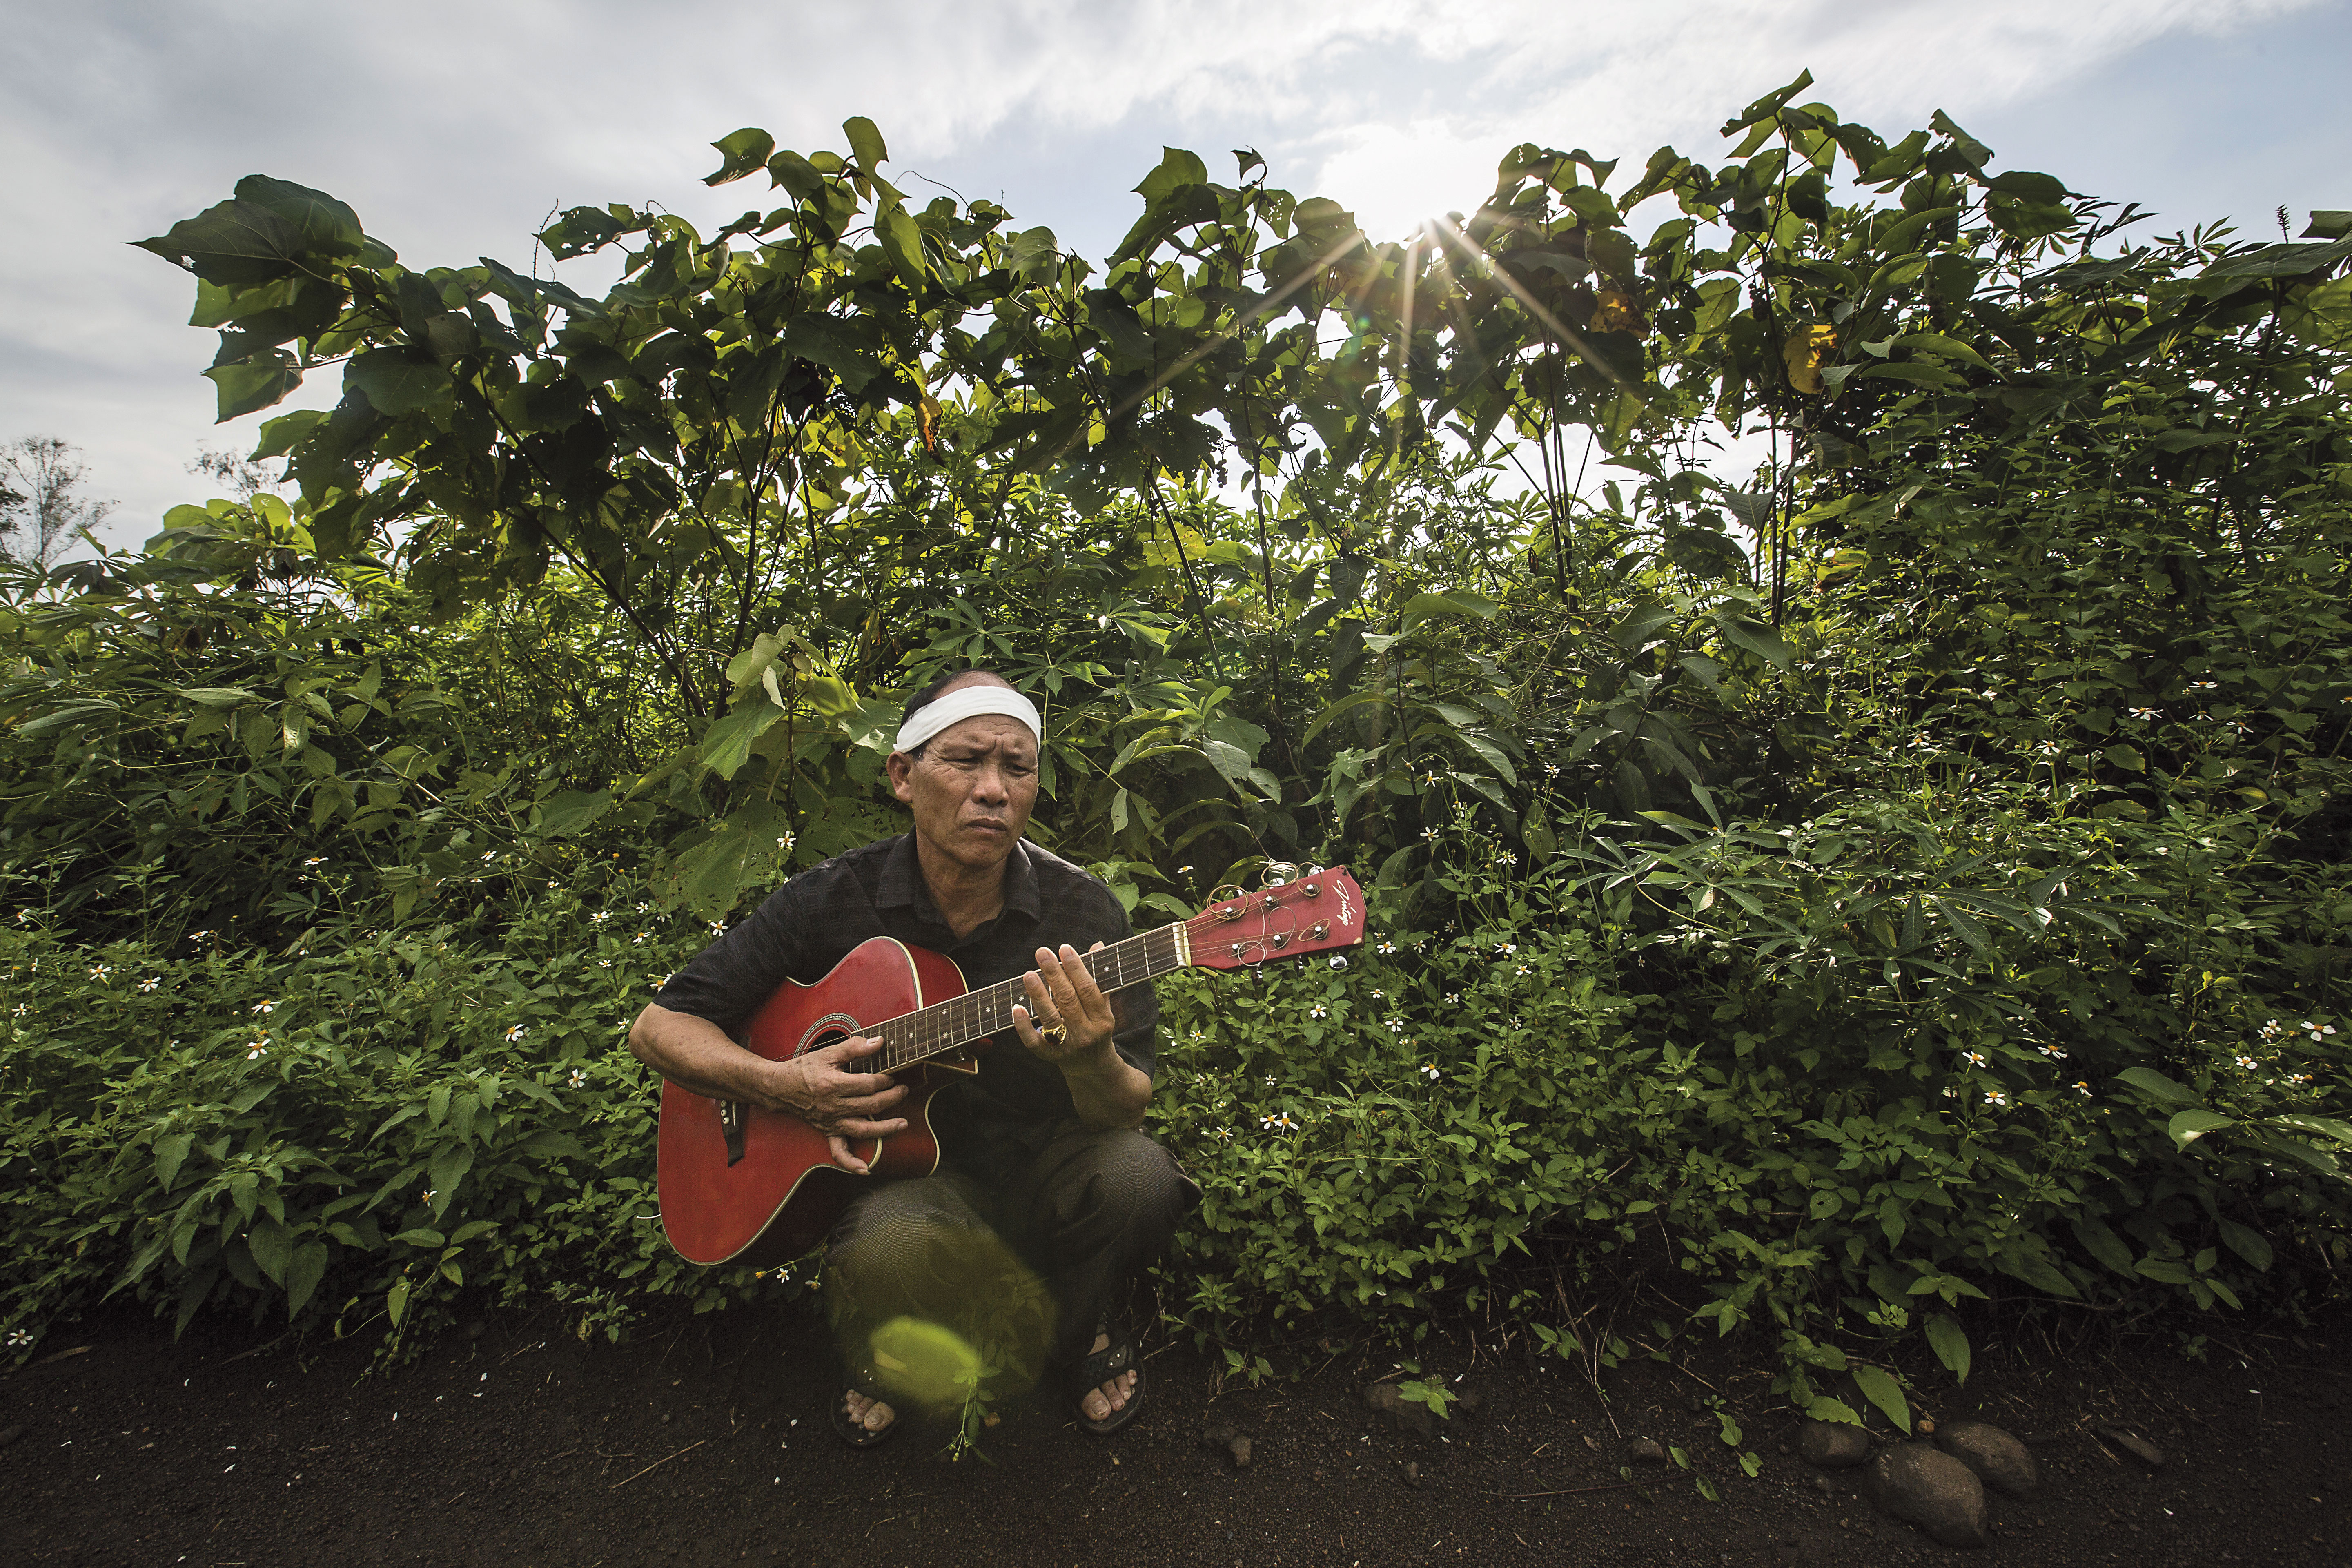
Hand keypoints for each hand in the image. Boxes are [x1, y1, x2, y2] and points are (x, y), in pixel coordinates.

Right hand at [768, 1034, 907, 1174]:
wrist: (780, 1087)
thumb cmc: (805, 1069)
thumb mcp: (829, 1052)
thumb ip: (855, 1047)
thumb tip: (880, 1042)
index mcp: (835, 1084)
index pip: (869, 1084)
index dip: (885, 1079)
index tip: (891, 1075)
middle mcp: (834, 1106)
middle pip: (871, 1105)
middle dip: (892, 1097)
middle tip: (903, 1090)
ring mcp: (832, 1122)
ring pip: (863, 1129)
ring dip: (886, 1129)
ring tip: (903, 1124)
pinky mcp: (828, 1132)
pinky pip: (839, 1152)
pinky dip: (852, 1163)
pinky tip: (866, 1170)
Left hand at [1012, 941, 1117, 1065]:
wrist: (1094, 1069)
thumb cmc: (1098, 1029)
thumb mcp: (1104, 1007)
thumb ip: (1100, 978)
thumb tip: (1097, 945)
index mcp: (1102, 1019)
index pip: (1088, 989)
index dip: (1076, 968)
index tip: (1064, 949)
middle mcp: (1086, 1033)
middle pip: (1068, 1000)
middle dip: (1054, 974)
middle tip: (1042, 952)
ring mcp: (1068, 1047)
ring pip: (1051, 1018)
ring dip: (1038, 995)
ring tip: (1028, 974)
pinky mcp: (1051, 1057)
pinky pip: (1034, 1042)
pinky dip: (1023, 1026)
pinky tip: (1016, 1008)